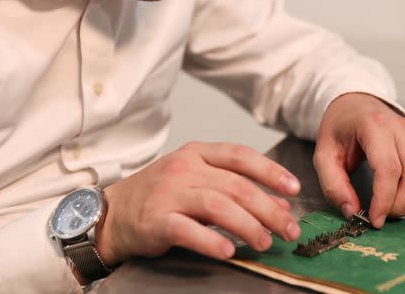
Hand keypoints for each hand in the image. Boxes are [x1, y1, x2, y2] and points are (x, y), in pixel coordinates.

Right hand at [94, 142, 301, 265]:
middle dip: (269, 208)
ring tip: (265, 242)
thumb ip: (235, 189)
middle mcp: (184, 168)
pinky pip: (189, 230)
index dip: (270, 171)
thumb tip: (279, 205)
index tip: (294, 188)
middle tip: (289, 228)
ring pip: (217, 205)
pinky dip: (212, 241)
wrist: (111, 214)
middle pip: (236, 185)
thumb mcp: (196, 182)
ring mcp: (169, 193)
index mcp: (196, 153)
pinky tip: (230, 250)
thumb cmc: (158, 196)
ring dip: (248, 225)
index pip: (240, 155)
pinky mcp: (156, 221)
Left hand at [313, 93, 404, 227]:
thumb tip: (352, 211)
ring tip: (394, 201)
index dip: (384, 200)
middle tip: (382, 213)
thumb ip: (333, 184)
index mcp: (374, 126)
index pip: (389, 168)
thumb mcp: (323, 154)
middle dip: (400, 205)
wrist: (356, 105)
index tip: (374, 219)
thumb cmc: (341, 129)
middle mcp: (403, 129)